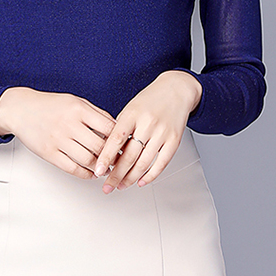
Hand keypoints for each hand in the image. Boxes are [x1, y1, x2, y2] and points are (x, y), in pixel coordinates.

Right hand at [0, 87, 115, 178]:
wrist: (20, 109)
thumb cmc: (49, 105)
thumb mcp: (75, 101)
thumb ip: (96, 114)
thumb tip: (117, 129)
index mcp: (78, 109)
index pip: (109, 127)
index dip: (120, 139)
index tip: (125, 145)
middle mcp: (68, 124)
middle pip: (100, 147)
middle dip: (113, 157)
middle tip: (119, 161)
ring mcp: (58, 140)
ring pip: (88, 160)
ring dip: (100, 168)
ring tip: (106, 169)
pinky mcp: (49, 153)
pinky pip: (72, 168)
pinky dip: (85, 174)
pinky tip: (91, 173)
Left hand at [94, 71, 202, 192]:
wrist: (177, 89)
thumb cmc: (150, 99)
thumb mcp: (130, 108)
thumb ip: (120, 127)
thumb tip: (107, 151)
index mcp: (133, 114)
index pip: (116, 140)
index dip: (106, 157)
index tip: (98, 171)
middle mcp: (148, 123)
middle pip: (129, 156)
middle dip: (116, 175)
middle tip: (107, 186)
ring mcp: (162, 133)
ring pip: (144, 163)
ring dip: (131, 178)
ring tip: (121, 186)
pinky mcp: (174, 140)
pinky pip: (161, 163)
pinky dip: (150, 176)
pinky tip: (141, 182)